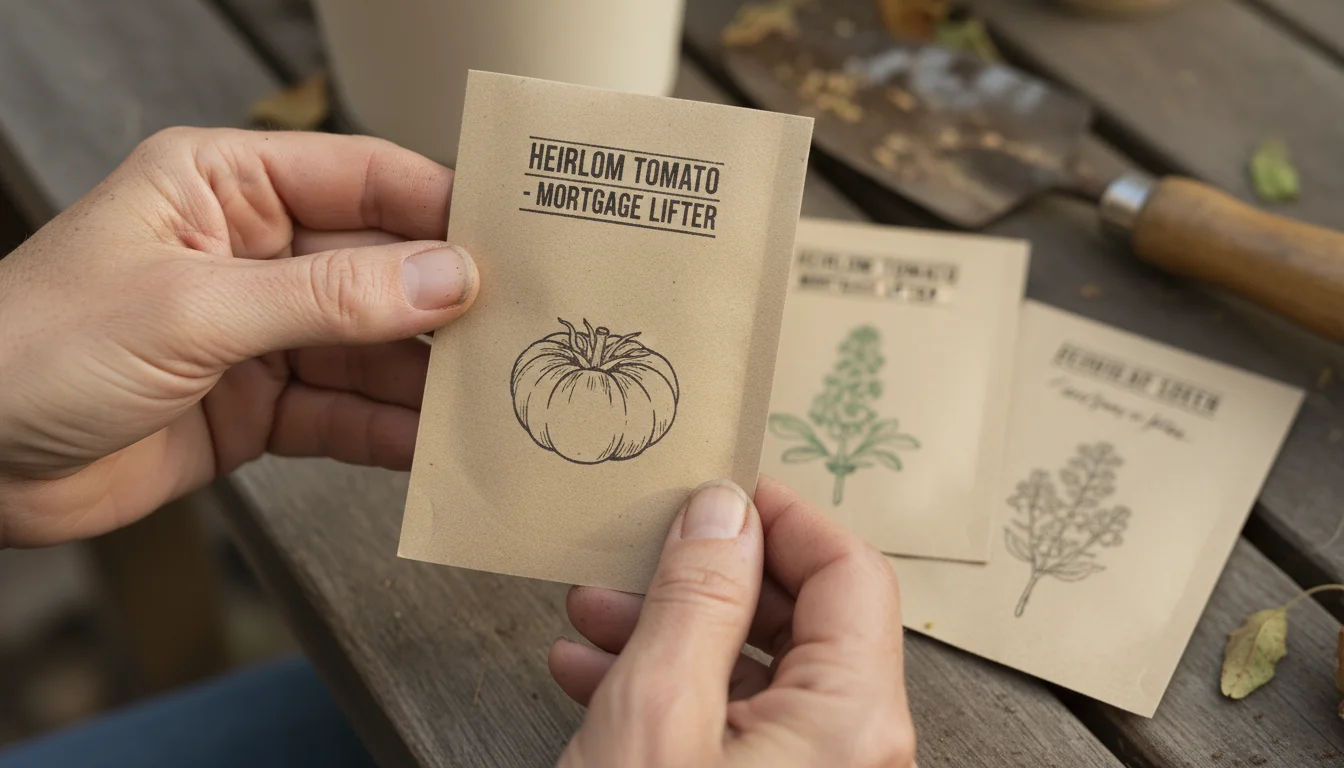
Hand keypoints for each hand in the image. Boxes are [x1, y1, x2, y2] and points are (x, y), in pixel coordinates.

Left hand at [0, 127, 476, 546]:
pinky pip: (344, 414)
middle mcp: (253, 253)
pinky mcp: (259, 407)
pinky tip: (431, 448)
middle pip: (382, 269)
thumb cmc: (30, 351)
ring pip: (372, 349)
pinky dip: (389, 433)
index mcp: (226, 188)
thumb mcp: (191, 308)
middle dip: (446, 304)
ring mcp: (260, 333)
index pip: (363, 179)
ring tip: (488, 400)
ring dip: (427, 378)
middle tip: (520, 331)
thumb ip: (328, 297)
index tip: (512, 242)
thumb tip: (444, 277)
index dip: (442, 207)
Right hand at [549, 475, 915, 767]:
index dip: (778, 518)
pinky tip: (594, 673)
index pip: (849, 571)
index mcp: (851, 721)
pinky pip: (732, 722)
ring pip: (754, 669)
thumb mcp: (655, 713)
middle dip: (704, 575)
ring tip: (596, 611)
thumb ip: (696, 601)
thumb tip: (720, 515)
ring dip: (670, 629)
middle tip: (640, 549)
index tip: (713, 492)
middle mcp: (850, 750)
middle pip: (799, 618)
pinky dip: (667, 690)